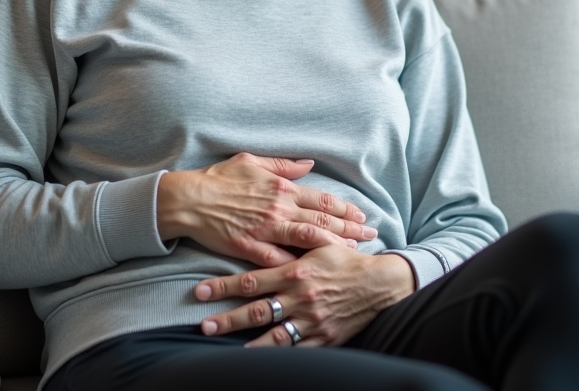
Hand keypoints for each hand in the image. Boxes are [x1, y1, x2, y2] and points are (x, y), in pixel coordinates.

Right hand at [157, 153, 375, 267]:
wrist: (188, 200)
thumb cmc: (218, 178)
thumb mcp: (251, 161)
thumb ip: (283, 165)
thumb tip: (309, 164)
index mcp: (280, 187)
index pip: (321, 199)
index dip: (344, 208)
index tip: (361, 215)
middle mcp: (278, 208)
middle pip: (322, 221)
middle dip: (350, 229)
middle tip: (371, 235)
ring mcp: (265, 230)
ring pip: (308, 240)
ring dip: (333, 246)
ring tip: (354, 252)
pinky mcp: (250, 249)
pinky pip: (280, 261)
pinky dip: (300, 266)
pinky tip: (317, 272)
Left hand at [194, 246, 415, 346]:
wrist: (378, 285)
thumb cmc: (346, 261)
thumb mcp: (320, 243)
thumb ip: (294, 235)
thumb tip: (273, 219)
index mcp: (295, 272)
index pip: (252, 281)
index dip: (224, 287)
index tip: (200, 291)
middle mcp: (299, 298)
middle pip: (257, 311)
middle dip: (228, 319)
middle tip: (203, 325)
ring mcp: (311, 320)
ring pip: (274, 335)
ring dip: (247, 342)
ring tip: (224, 348)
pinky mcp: (323, 338)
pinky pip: (296, 350)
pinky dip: (276, 356)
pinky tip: (259, 360)